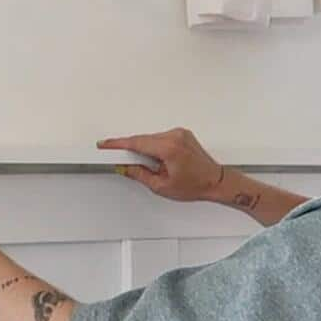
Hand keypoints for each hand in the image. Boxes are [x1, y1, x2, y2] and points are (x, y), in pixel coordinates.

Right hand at [97, 127, 225, 201]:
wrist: (215, 181)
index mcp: (170, 149)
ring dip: (144, 150)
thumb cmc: (196, 185)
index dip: (117, 144)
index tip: (105, 145)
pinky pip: (160, 137)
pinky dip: (154, 147)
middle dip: (131, 150)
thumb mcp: (161, 186)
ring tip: (153, 167)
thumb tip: (125, 167)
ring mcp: (179, 133)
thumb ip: (139, 174)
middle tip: (122, 162)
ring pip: (150, 138)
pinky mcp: (182, 133)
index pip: (136, 143)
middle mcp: (175, 137)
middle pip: (142, 140)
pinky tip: (158, 159)